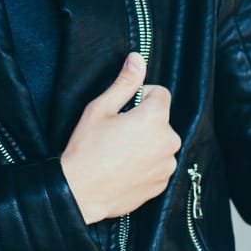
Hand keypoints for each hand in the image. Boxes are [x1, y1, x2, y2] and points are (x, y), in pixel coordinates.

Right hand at [60, 52, 180, 224]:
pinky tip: (124, 168)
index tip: (123, 109)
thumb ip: (125, 83)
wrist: (81, 192)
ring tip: (119, 153)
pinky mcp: (162, 184)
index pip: (161, 93)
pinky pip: (158, 164)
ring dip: (146, 143)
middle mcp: (169, 142)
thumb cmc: (87, 148)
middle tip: (117, 132)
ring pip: (160, 143)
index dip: (141, 96)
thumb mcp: (101, 108)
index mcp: (155, 119)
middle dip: (144, 121)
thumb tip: (138, 59)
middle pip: (161, 120)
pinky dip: (146, 163)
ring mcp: (167, 166)